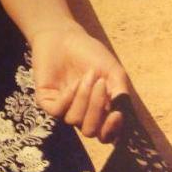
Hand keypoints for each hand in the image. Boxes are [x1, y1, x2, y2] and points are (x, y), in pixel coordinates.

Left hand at [30, 24, 129, 143]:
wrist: (64, 37)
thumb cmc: (90, 54)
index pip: (106, 134)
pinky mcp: (47, 102)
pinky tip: (73, 83)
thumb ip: (120, 94)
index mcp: (100, 110)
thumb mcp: (112, 72)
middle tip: (100, 85)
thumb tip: (124, 115)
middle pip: (90, 131)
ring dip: (84, 97)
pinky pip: (58, 112)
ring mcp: (64, 109)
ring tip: (87, 76)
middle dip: (97, 109)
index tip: (117, 115)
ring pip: (74, 120)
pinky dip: (68, 98)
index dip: (112, 131)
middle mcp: (82, 114)